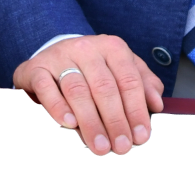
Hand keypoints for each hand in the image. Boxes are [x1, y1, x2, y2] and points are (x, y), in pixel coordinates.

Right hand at [13, 34, 164, 155]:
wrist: (53, 54)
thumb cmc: (92, 68)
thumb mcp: (120, 69)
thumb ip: (141, 84)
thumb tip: (157, 105)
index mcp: (112, 47)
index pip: (128, 80)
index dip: (136, 110)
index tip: (141, 137)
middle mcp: (87, 48)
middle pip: (104, 87)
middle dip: (115, 121)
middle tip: (121, 148)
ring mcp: (60, 57)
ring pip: (77, 90)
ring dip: (90, 122)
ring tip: (100, 147)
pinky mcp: (37, 68)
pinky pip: (47, 87)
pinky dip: (58, 107)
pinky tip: (69, 125)